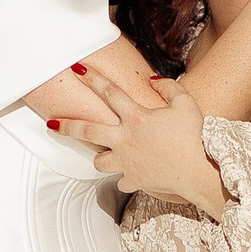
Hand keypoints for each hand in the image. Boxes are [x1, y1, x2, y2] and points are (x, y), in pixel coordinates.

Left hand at [55, 70, 227, 217]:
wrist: (200, 171)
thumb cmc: (196, 136)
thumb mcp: (186, 103)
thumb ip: (169, 87)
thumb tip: (153, 81)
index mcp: (136, 118)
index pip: (109, 92)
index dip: (92, 78)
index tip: (77, 70)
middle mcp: (126, 139)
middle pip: (87, 131)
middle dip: (66, 125)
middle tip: (51, 123)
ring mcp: (127, 162)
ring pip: (99, 161)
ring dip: (99, 156)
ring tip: (103, 154)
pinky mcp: (135, 180)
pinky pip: (122, 182)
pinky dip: (125, 178)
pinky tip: (130, 176)